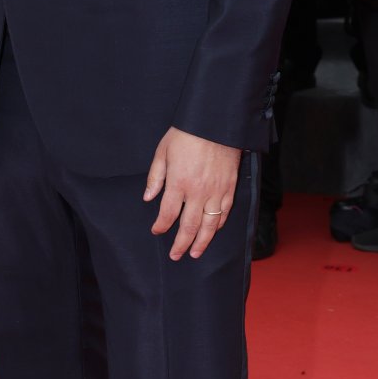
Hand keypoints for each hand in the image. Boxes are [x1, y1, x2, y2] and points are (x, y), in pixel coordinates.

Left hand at [144, 127, 241, 260]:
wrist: (216, 123)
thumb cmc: (186, 135)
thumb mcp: (162, 152)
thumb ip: (155, 177)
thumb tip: (147, 198)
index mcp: (179, 182)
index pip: (168, 213)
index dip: (161, 226)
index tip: (156, 231)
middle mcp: (198, 191)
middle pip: (189, 225)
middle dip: (181, 243)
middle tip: (176, 255)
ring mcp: (216, 191)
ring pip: (209, 224)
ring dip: (202, 242)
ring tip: (195, 253)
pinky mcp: (230, 188)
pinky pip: (224, 212)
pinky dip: (218, 225)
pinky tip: (213, 232)